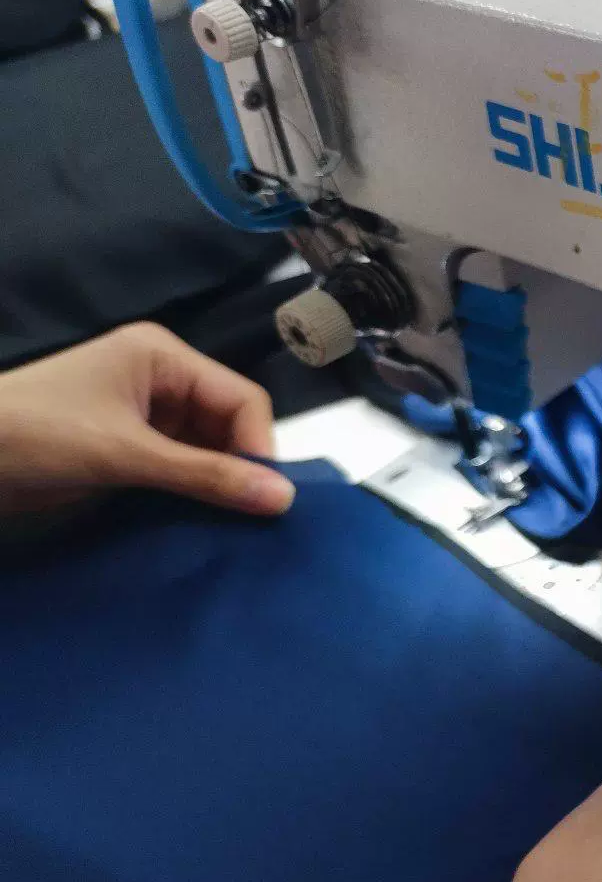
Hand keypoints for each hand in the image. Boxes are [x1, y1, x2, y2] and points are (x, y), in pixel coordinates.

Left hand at [0, 323, 294, 518]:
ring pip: (206, 448)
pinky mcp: (125, 447)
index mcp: (163, 356)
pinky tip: (196, 521)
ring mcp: (141, 414)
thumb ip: (206, 476)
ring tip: (227, 524)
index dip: (258, 447)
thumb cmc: (37, 436)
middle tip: (250, 518)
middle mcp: (159, 378)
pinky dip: (190, 492)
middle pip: (228, 423)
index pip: (242, 398)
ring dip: (215, 484)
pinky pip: (178, 467)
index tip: (264, 499)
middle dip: (239, 466)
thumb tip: (284, 500)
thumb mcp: (126, 455)